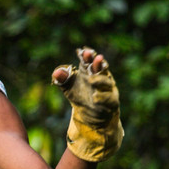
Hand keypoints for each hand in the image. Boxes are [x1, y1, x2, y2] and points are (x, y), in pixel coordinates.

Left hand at [52, 46, 123, 161]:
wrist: (91, 118)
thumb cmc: (81, 97)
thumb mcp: (68, 88)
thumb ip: (62, 79)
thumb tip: (56, 73)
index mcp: (90, 71)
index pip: (89, 61)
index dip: (87, 55)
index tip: (83, 50)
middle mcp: (101, 78)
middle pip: (101, 68)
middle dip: (97, 62)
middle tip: (95, 57)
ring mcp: (108, 90)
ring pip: (107, 82)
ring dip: (99, 79)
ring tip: (90, 79)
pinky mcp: (112, 102)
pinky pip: (109, 99)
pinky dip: (102, 97)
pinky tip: (95, 98)